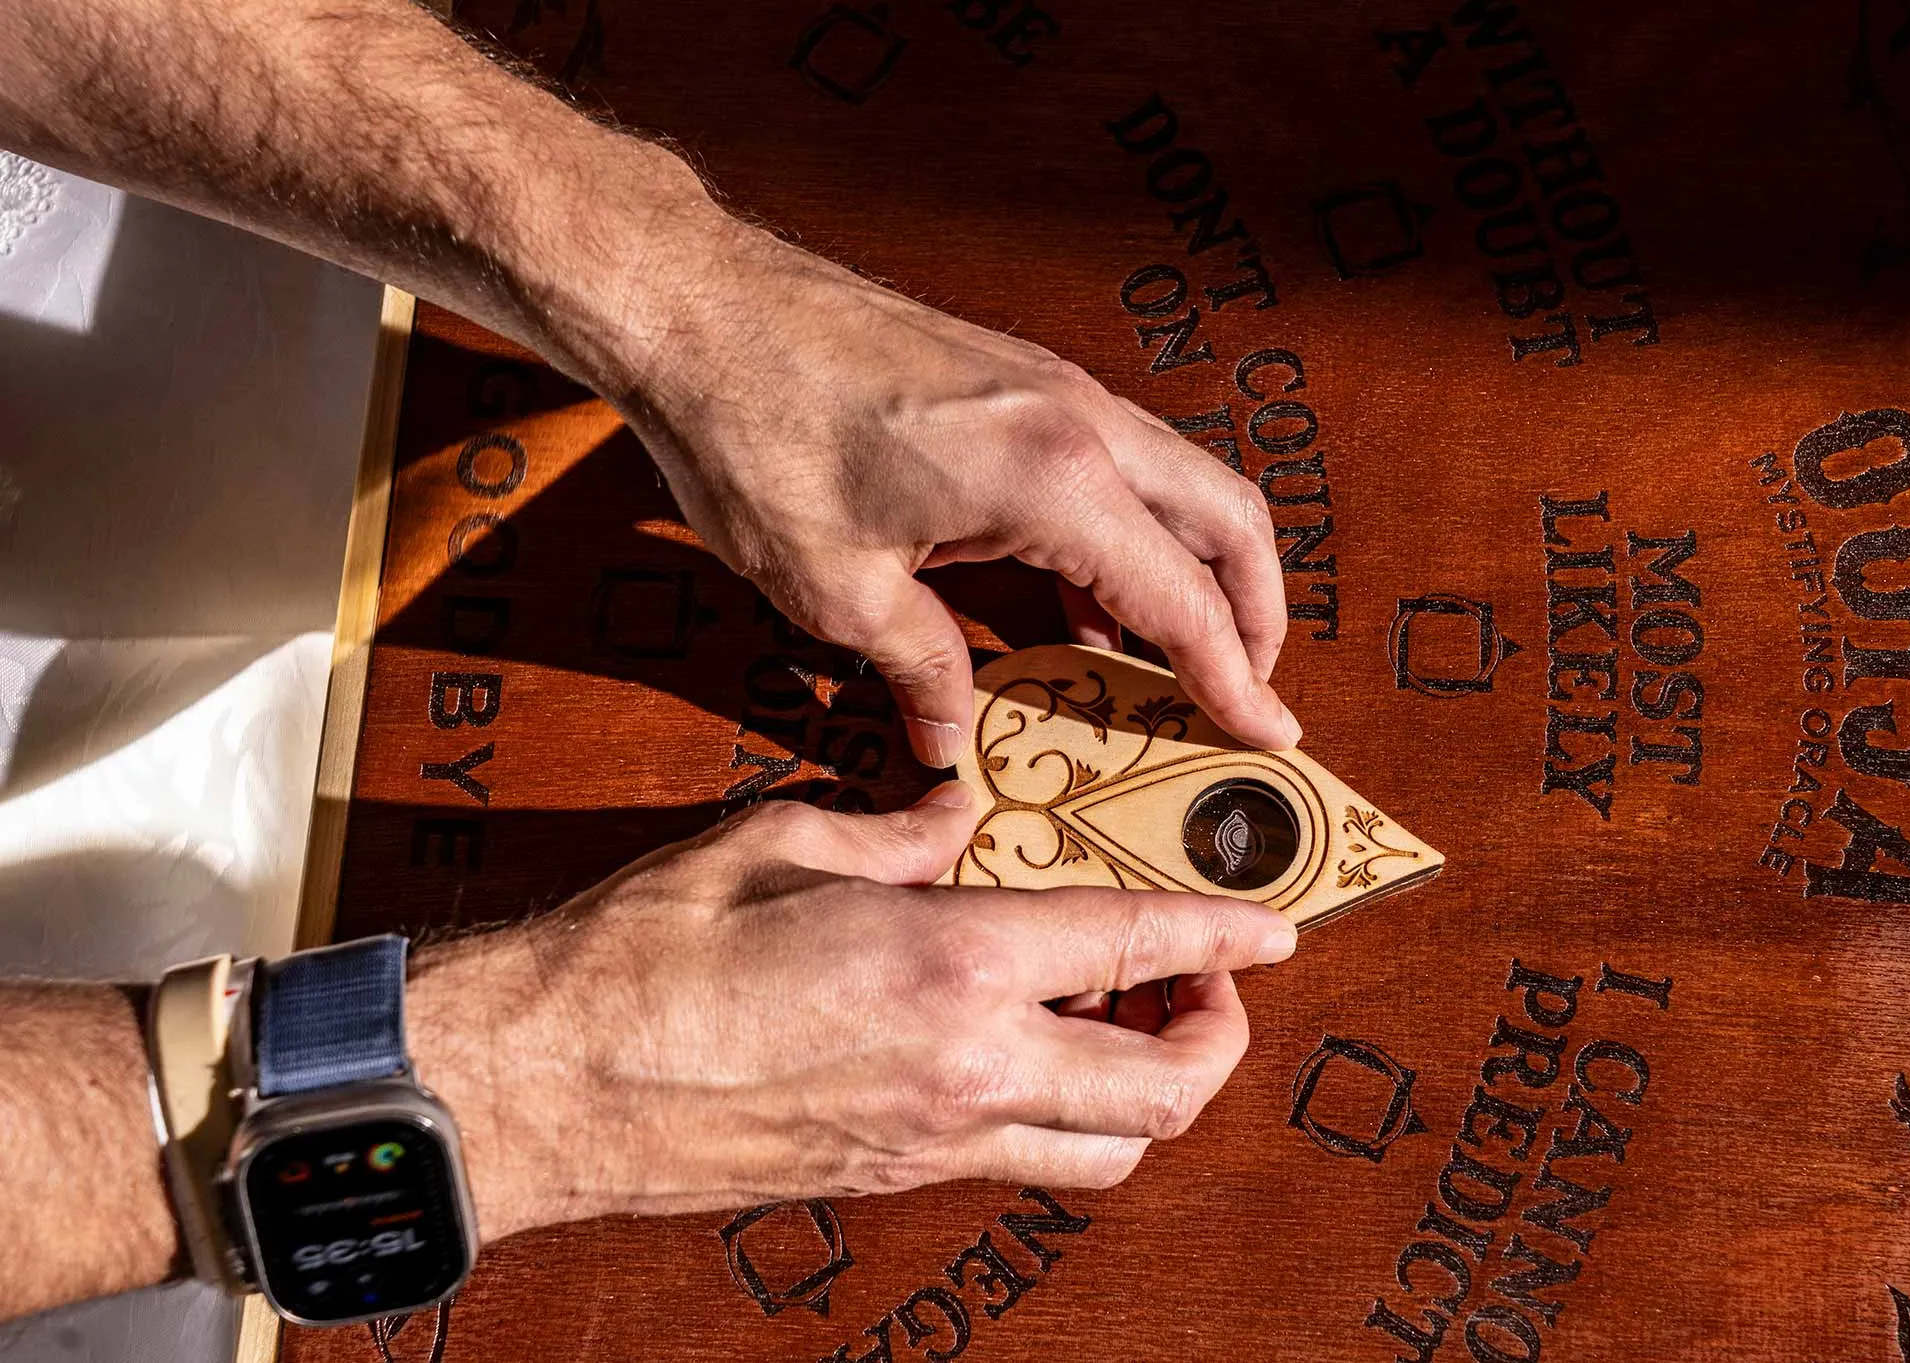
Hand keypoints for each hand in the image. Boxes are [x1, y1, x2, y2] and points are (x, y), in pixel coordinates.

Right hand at [406, 785, 1296, 1240]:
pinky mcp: (886, 1180)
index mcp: (949, 967)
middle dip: (1216, 1040)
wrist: (543, 1086)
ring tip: (1122, 1024)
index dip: (1228, 936)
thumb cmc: (642, 958)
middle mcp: (964, 1072)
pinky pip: (1016, 1164)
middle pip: (1162, 1093)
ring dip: (1144, 1095)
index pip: (1139, 952)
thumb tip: (956, 817)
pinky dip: (1056, 1119)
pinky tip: (1018, 1052)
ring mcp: (929, 1143)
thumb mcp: (778, 841)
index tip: (1278, 926)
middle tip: (1206, 984)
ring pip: (1102, 1153)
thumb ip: (895, 828)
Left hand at [591, 216, 1299, 767]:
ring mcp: (1056, 388)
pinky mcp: (1021, 378)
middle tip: (1240, 691)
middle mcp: (1080, 422)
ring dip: (1198, 568)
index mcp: (1054, 479)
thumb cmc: (756, 433)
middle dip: (1257, 614)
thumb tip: (956, 737)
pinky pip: (1121, 463)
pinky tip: (1082, 600)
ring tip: (1166, 660)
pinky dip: (1135, 533)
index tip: (1268, 733)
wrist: (698, 303)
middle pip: (1229, 520)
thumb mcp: (836, 590)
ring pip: (1184, 482)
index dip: (1234, 679)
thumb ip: (923, 669)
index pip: (1185, 600)